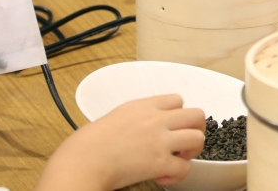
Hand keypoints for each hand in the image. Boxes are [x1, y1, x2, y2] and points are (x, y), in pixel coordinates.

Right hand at [35, 94, 204, 190]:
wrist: (79, 163)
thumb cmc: (85, 145)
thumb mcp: (113, 118)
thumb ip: (134, 118)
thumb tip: (139, 129)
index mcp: (143, 106)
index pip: (177, 99)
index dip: (178, 114)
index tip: (171, 127)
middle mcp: (156, 120)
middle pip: (197, 114)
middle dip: (195, 129)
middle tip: (183, 143)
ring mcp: (160, 140)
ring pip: (198, 138)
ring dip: (192, 151)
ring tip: (177, 159)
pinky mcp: (159, 162)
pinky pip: (185, 168)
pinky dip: (178, 175)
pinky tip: (163, 177)